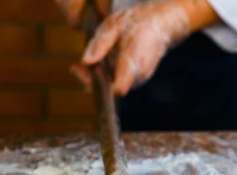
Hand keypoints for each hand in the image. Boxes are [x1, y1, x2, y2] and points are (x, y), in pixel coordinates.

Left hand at [70, 0, 217, 96]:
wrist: (161, 25)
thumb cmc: (137, 23)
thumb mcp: (114, 26)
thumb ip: (101, 44)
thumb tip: (86, 62)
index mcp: (134, 61)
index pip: (119, 87)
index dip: (101, 87)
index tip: (87, 75)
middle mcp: (139, 76)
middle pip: (111, 90)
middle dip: (92, 82)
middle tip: (76, 69)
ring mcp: (138, 80)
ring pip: (113, 88)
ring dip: (96, 80)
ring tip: (80, 68)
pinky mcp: (135, 80)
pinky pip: (117, 84)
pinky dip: (103, 78)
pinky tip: (93, 68)